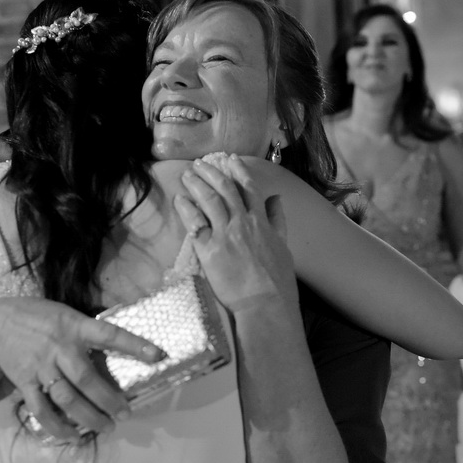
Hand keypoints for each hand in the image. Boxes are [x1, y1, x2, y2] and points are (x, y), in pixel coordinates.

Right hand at [0, 297, 165, 440]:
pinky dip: (57, 426)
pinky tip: (72, 436)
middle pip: (87, 379)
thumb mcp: (67, 314)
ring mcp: (41, 367)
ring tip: (106, 427)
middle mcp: (60, 348)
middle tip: (126, 414)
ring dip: (88, 417)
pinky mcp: (25, 382)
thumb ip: (89, 330)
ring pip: (66, 398)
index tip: (157, 355)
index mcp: (75, 327)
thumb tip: (121, 344)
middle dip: (108, 399)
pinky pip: (41, 409)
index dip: (134, 345)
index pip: (110, 335)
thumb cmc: (40, 318)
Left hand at [174, 155, 298, 310]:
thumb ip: (278, 220)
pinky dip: (186, 208)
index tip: (230, 160)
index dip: (239, 171)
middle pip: (225, 189)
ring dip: (197, 184)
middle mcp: (243, 222)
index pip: (249, 188)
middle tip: (199, 164)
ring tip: (187, 175)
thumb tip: (276, 199)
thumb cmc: (278, 280)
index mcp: (261, 222)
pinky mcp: (209, 250)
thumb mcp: (283, 246)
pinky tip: (179, 199)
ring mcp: (225, 234)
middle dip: (211, 172)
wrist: (266, 303)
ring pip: (209, 200)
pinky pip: (195, 223)